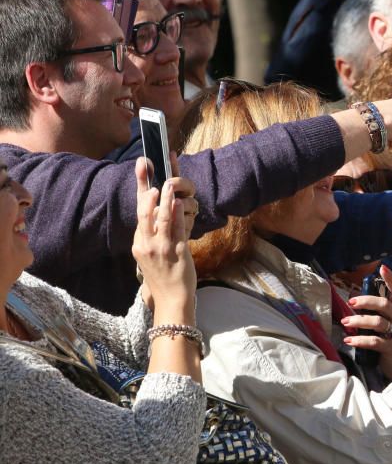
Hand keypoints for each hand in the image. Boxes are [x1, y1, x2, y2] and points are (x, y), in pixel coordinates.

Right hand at [132, 158, 195, 314]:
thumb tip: (158, 214)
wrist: (170, 300)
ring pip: (160, 219)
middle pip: (143, 210)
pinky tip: (180, 203)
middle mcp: (146, 243)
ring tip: (166, 183)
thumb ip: (151, 236)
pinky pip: (177, 230)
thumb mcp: (149, 256)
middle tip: (146, 164)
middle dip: (144, 185)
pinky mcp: (176, 252)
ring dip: (163, 199)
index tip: (142, 167)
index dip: (141, 188)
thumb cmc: (163, 277)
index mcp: (139, 242)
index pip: (139, 210)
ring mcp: (160, 248)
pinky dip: (178, 215)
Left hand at [342, 265, 391, 379]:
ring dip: (359, 321)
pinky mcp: (390, 348)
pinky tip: (349, 340)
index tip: (382, 268)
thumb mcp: (388, 323)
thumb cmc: (391, 340)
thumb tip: (355, 300)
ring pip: (378, 322)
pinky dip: (360, 340)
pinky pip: (374, 342)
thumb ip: (377, 312)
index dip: (391, 279)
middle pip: (384, 304)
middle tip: (351, 302)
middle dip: (367, 301)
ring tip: (345, 323)